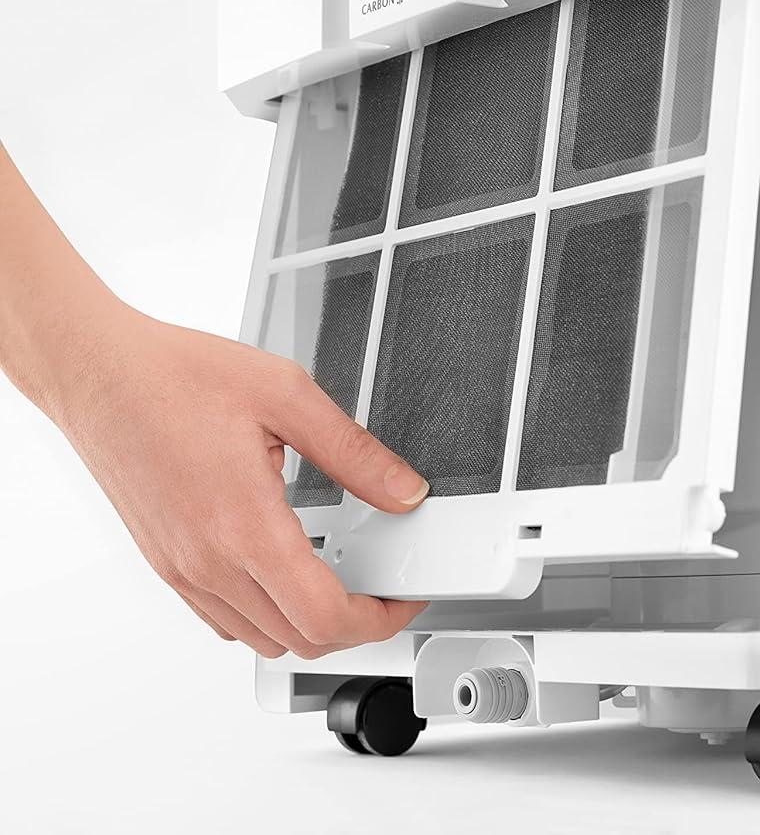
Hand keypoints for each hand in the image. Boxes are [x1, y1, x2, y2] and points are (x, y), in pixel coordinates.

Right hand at [55, 305, 428, 657]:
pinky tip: (281, 569)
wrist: (99, 373)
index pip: (325, 618)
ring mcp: (182, 570)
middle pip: (299, 641)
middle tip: (382, 587)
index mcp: (245, 525)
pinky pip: (224, 620)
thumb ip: (354, 451)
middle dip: (354, 626)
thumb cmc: (176, 375)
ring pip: (261, 639)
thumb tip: (404, 491)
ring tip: (339, 578)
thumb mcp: (286, 394)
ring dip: (307, 625)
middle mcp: (209, 562)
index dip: (380, 620)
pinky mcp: (165, 564)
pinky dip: (264, 615)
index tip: (402, 597)